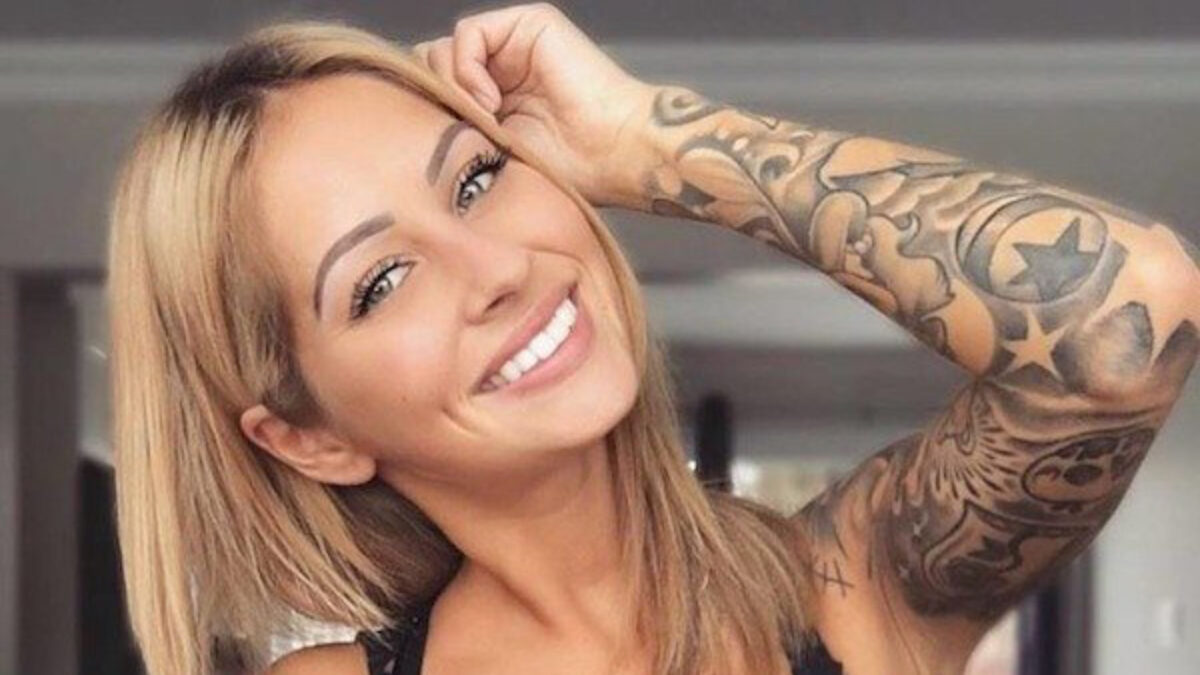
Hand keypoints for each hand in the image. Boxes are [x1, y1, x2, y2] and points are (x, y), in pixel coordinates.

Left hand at [413, 2, 656, 206]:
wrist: (614, 154)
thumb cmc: (567, 168)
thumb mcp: (490, 151)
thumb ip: (455, 124)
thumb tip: (406, 114)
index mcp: (495, 96)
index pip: (435, 87)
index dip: (430, 111)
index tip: (444, 145)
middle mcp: (502, 66)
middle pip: (431, 64)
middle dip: (438, 99)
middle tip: (464, 133)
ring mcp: (514, 43)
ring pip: (443, 50)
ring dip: (454, 89)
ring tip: (485, 122)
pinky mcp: (528, 23)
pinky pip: (467, 34)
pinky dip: (467, 70)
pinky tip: (490, 101)